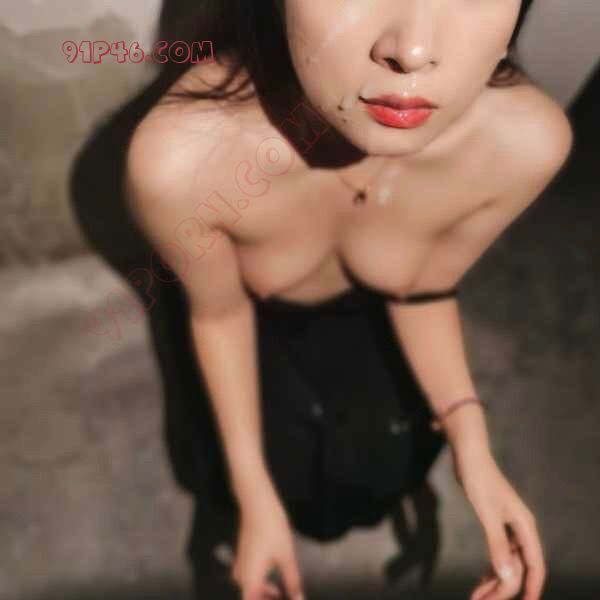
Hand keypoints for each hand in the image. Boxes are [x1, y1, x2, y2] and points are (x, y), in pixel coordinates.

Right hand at [232, 484, 304, 599]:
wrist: (258, 505)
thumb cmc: (272, 531)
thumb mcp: (286, 557)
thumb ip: (292, 582)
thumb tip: (299, 599)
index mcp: (250, 580)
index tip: (280, 599)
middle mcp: (241, 576)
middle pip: (251, 598)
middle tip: (284, 598)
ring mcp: (239, 565)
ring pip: (249, 588)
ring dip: (263, 594)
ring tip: (279, 593)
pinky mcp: (242, 555)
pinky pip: (248, 578)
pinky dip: (259, 583)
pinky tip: (272, 578)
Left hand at [452, 449, 545, 599]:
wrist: (469, 456)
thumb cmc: (479, 480)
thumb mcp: (487, 513)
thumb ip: (497, 544)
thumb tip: (506, 575)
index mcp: (524, 526)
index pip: (534, 565)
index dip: (531, 588)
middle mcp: (521, 528)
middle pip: (518, 567)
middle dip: (503, 589)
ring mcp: (509, 526)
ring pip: (507, 562)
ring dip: (495, 580)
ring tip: (478, 596)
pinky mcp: (496, 522)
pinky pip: (499, 552)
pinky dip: (491, 567)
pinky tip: (482, 579)